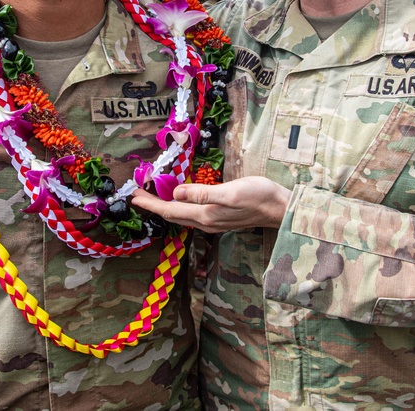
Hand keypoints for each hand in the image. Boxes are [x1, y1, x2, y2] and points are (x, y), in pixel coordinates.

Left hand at [131, 175, 290, 232]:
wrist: (280, 208)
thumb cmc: (259, 196)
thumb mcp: (231, 192)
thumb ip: (203, 194)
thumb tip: (176, 193)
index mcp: (205, 215)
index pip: (170, 211)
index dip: (151, 204)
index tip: (134, 197)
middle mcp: (206, 221)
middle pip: (172, 215)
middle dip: (153, 206)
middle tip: (137, 196)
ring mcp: (213, 222)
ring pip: (181, 216)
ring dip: (165, 207)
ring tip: (153, 198)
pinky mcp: (220, 218)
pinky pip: (191, 214)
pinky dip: (179, 207)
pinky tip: (179, 200)